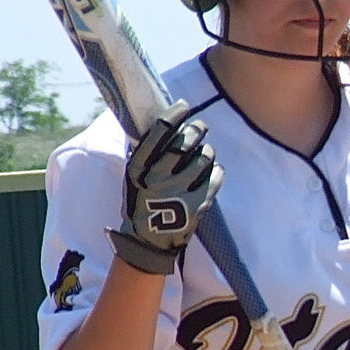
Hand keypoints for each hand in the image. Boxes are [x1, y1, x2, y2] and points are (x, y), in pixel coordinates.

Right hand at [107, 100, 223, 273]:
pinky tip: (212, 170)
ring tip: (205, 153)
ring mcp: (179, 192)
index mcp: (139, 168)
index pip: (160, 132)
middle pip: (185, 142)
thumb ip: (147, 154)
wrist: (148, 243)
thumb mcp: (133, 178)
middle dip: (197, 130)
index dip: (175, 115)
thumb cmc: (141, 203)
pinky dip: (216, 170)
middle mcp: (158, 178)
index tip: (184, 106)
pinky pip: (214, 176)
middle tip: (201, 127)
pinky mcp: (197, 205)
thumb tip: (168, 124)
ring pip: (203, 157)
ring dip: (207, 151)